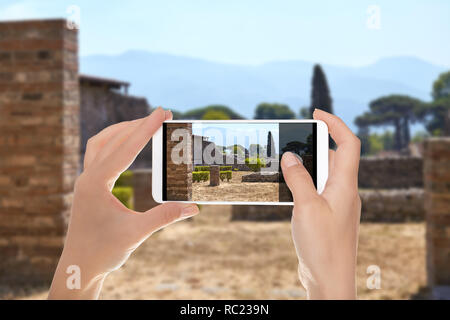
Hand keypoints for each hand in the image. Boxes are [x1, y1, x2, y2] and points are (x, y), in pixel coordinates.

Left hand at [48, 107, 198, 298]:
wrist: (79, 266)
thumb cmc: (103, 251)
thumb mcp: (137, 233)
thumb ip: (165, 217)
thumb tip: (193, 207)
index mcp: (95, 184)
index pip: (125, 149)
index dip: (146, 129)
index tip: (162, 112)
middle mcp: (88, 177)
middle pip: (112, 139)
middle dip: (137, 125)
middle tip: (162, 114)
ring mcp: (86, 180)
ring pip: (101, 143)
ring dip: (123, 130)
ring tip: (145, 123)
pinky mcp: (89, 186)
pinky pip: (99, 153)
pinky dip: (115, 142)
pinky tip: (127, 145)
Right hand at [281, 109, 360, 299]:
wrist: (330, 279)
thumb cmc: (323, 246)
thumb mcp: (306, 207)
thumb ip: (298, 178)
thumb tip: (291, 155)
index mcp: (345, 185)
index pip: (348, 143)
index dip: (335, 123)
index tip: (315, 113)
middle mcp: (344, 191)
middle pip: (334, 157)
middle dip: (314, 144)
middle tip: (291, 140)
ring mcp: (336, 204)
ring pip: (323, 175)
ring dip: (305, 166)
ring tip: (283, 163)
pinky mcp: (327, 216)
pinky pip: (316, 191)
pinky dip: (302, 184)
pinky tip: (286, 188)